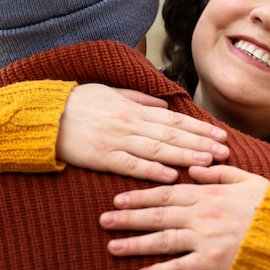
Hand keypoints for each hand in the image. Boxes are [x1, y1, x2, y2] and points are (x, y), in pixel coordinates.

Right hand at [56, 83, 228, 181]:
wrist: (45, 115)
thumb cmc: (80, 103)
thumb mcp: (112, 93)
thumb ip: (141, 100)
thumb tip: (166, 107)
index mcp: (135, 109)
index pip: (176, 120)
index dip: (200, 128)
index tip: (220, 135)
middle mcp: (131, 124)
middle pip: (173, 135)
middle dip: (201, 143)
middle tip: (225, 151)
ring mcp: (118, 141)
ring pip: (158, 149)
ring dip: (184, 156)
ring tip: (208, 162)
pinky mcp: (103, 157)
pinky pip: (131, 165)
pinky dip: (151, 170)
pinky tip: (170, 176)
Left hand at [99, 165, 269, 269]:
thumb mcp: (248, 180)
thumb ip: (220, 173)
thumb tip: (195, 169)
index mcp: (209, 193)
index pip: (167, 192)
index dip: (141, 195)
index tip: (119, 197)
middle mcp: (202, 214)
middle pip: (158, 214)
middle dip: (129, 217)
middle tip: (104, 220)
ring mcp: (205, 238)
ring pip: (163, 239)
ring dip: (135, 243)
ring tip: (112, 245)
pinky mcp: (212, 261)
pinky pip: (180, 268)